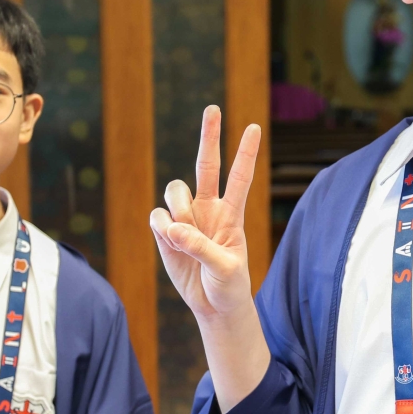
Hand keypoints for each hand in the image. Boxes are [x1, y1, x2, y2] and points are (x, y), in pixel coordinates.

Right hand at [149, 105, 269, 409]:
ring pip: (175, 191)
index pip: (240, 177)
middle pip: (206, 165)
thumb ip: (202, 247)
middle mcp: (209, 209)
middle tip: (212, 108)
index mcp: (232, 214)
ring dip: (178, 208)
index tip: (254, 127)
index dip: (246, 153)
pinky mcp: (166, 231)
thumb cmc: (229, 285)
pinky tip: (171, 243)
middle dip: (209, 136)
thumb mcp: (225, 269)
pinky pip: (157, 217)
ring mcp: (187, 218)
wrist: (213, 305)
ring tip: (184, 236)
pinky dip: (162, 228)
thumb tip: (174, 228)